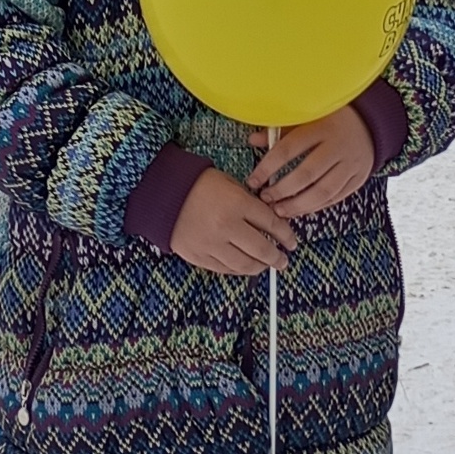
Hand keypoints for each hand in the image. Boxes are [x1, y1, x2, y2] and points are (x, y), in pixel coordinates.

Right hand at [169, 165, 295, 273]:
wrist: (162, 194)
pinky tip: (246, 267)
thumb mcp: (229, 183)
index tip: (292, 242)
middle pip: (262, 248)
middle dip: (277, 257)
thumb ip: (249, 202)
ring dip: (260, 267)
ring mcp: (212, 244)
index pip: (271, 223)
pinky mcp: (198, 256)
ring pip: (245, 264)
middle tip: (283, 260)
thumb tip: (268, 221)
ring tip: (266, 266)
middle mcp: (227, 226)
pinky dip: (239, 270)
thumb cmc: (197, 184)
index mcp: (237, 203)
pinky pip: (225, 269)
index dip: (286, 235)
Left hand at [250, 108, 376, 216]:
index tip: (253, 180)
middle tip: (265, 198)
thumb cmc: (330, 120)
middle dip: (282, 190)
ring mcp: (351, 164)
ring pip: (323, 191)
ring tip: (280, 210)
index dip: (268, 167)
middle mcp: (338, 145)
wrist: (369, 123)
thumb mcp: (306, 118)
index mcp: (321, 126)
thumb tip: (252, 140)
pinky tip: (300, 209)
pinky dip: (316, 206)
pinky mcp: (360, 178)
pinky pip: (336, 198)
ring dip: (299, 205)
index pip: (288, 149)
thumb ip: (280, 129)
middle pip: (306, 174)